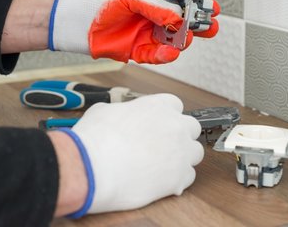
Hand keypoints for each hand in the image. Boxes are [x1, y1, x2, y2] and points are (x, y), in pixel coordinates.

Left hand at [48, 0, 219, 63]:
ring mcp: (143, 33)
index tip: (212, 8)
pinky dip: (164, 55)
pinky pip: (155, 54)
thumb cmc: (93, 0)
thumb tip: (178, 15)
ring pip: (171, 40)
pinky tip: (169, 52)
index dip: (197, 4)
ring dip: (181, 41)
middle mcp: (150, 14)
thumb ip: (154, 6)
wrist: (67, 22)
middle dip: (196, 25)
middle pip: (181, 21)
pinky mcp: (135, 50)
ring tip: (185, 40)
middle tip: (208, 28)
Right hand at [58, 94, 203, 215]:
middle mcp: (174, 125)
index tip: (158, 126)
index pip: (175, 105)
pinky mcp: (179, 178)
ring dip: (183, 158)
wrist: (91, 168)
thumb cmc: (94, 139)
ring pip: (196, 153)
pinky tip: (160, 182)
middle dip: (180, 136)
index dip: (166, 116)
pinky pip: (188, 177)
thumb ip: (121, 112)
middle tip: (162, 146)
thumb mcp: (103, 111)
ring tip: (163, 166)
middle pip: (192, 128)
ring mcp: (180, 152)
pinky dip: (177, 181)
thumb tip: (119, 117)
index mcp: (158, 106)